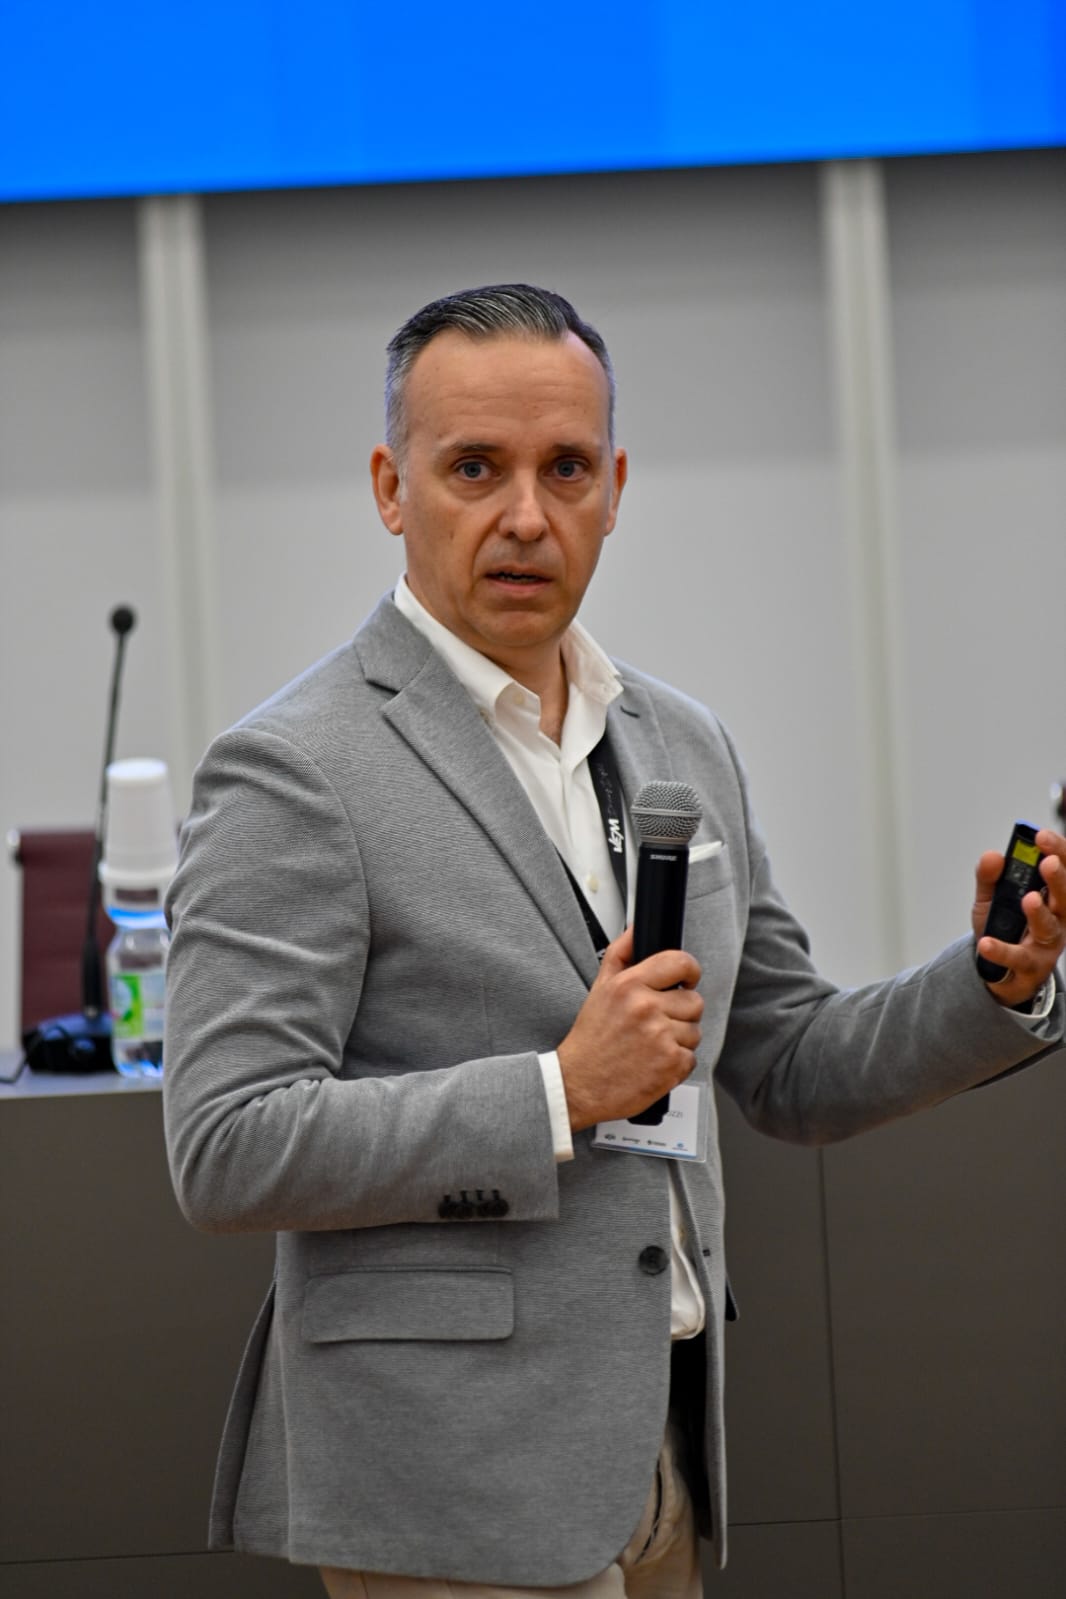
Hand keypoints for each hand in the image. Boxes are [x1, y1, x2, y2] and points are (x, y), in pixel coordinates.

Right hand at [557, 925, 702, 1131]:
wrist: (579, 1084)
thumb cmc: (590, 1040)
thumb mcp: (599, 989)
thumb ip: (621, 953)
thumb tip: (636, 929)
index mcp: (629, 986)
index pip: (679, 962)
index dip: (689, 971)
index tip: (687, 980)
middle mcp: (646, 1009)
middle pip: (694, 1001)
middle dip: (681, 1012)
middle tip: (658, 1022)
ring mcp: (661, 1038)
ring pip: (695, 1031)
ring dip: (679, 1039)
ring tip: (652, 1045)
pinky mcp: (671, 1065)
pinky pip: (691, 1057)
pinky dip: (677, 1063)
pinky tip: (654, 1062)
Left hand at [973, 828, 1065, 1007]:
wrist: (997, 972)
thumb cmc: (1004, 928)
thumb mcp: (991, 899)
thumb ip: (989, 877)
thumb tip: (993, 855)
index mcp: (1052, 896)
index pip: (1064, 870)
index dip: (1059, 852)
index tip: (1042, 836)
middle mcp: (1058, 918)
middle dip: (1060, 879)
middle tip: (1049, 863)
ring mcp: (1047, 944)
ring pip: (1049, 928)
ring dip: (1040, 913)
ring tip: (1029, 899)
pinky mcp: (1031, 967)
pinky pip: (1018, 958)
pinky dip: (1002, 951)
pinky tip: (987, 943)